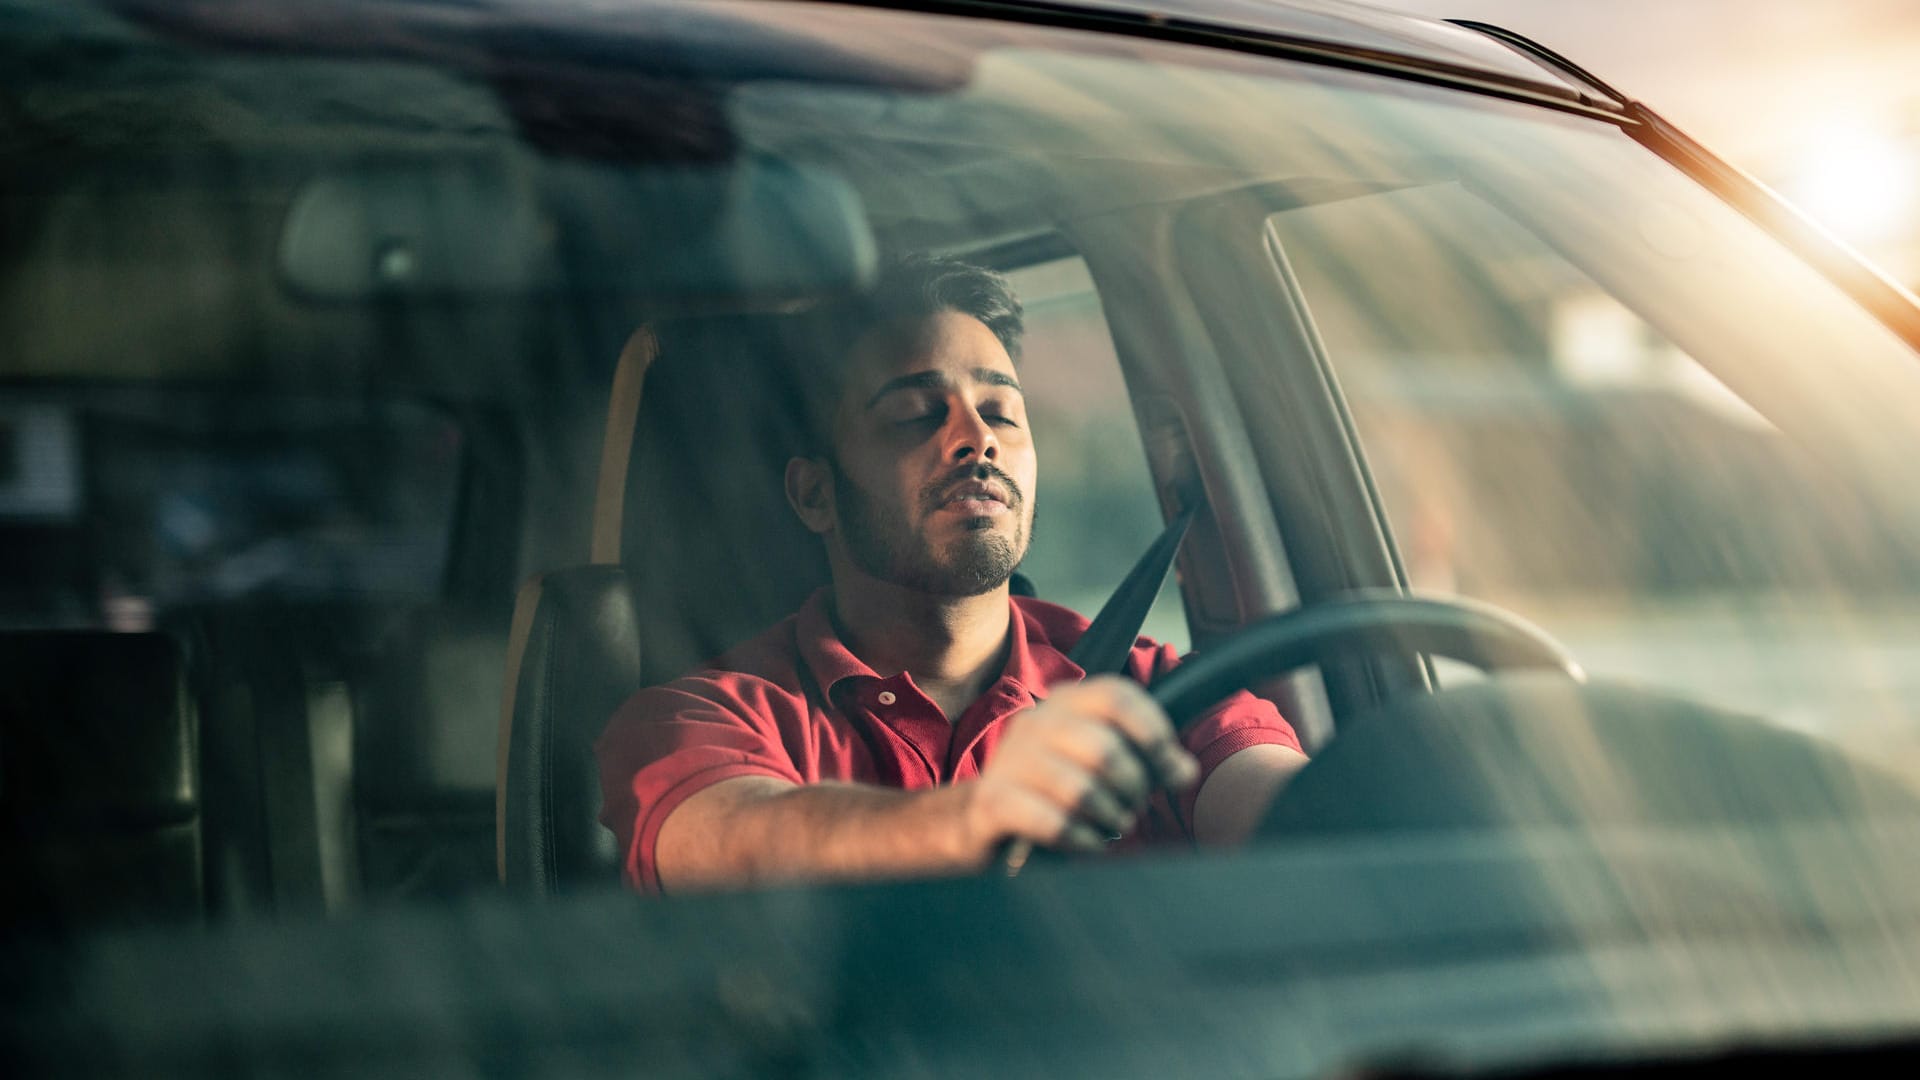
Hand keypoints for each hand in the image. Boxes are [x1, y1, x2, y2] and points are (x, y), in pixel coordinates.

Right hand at [963, 675, 1199, 857]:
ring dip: (1109, 817)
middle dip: (1133, 787)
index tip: (1173, 770)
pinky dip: (1081, 839)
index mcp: (1064, 703)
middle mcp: (1034, 724)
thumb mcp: (1098, 763)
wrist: (985, 818)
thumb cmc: (1055, 789)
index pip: (1117, 696)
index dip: (1154, 732)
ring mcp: (1010, 762)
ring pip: (1079, 790)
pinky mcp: (994, 803)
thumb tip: (1184, 770)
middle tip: (1134, 807)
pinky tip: (1088, 843)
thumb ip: (1143, 758)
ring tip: (1112, 826)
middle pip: (1104, 748)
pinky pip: (1052, 822)